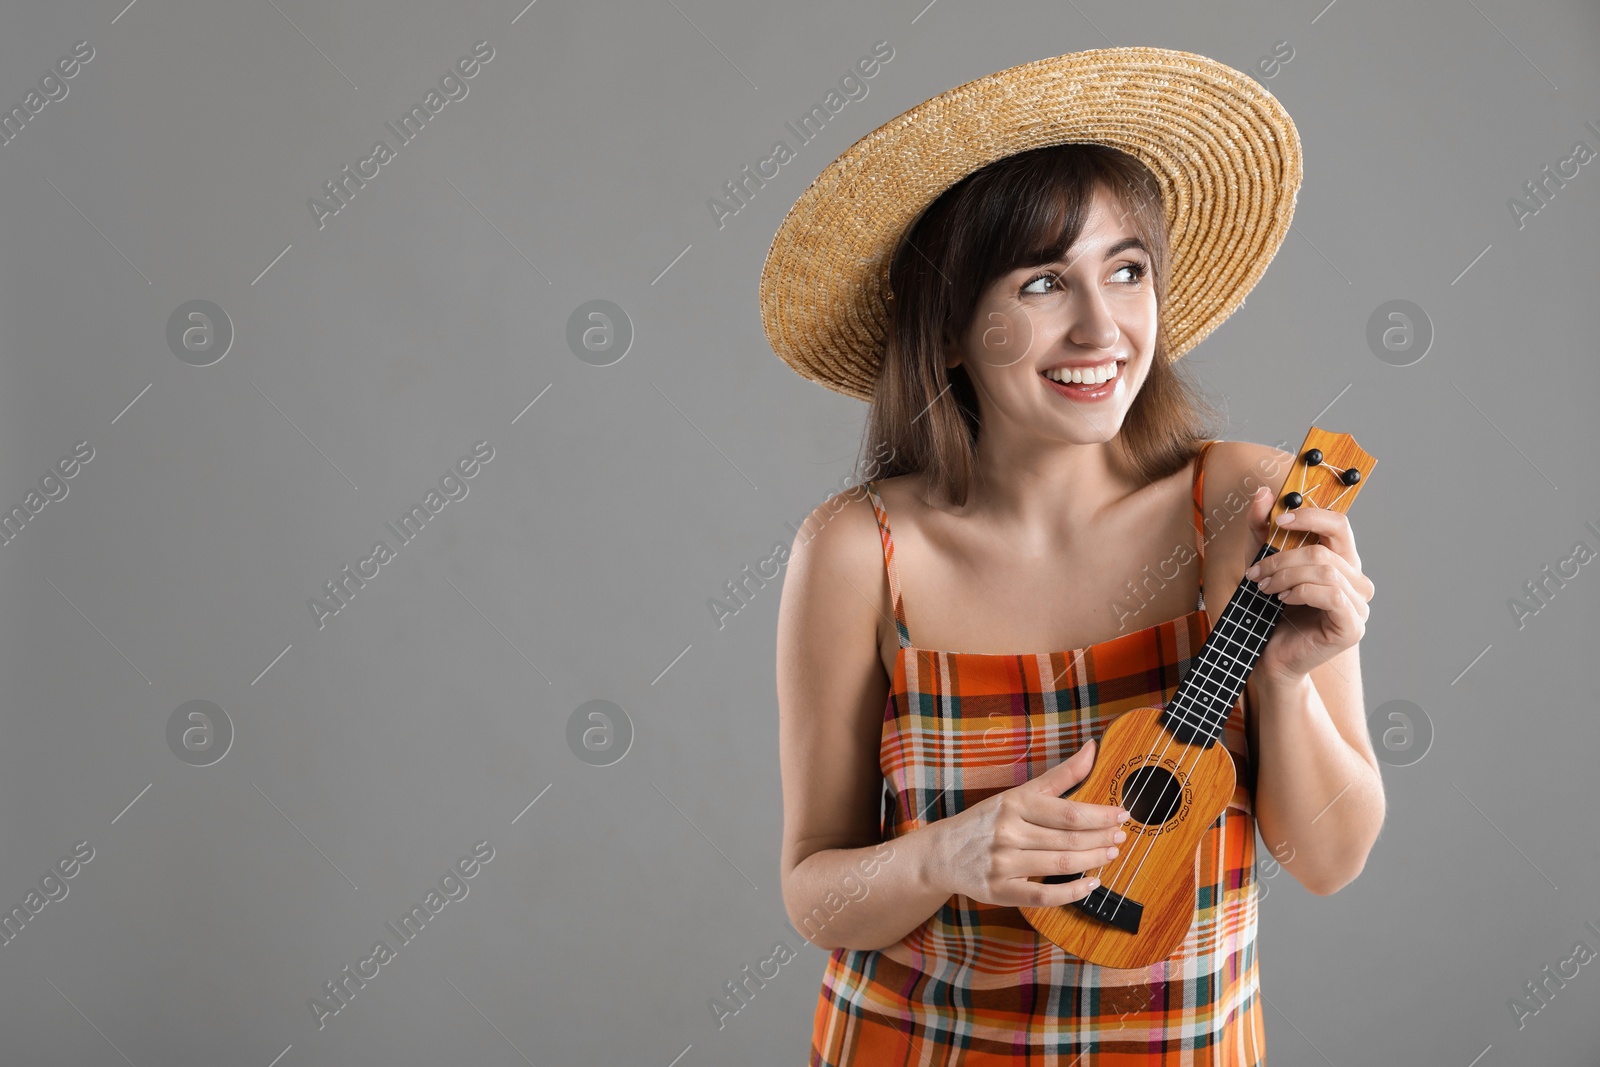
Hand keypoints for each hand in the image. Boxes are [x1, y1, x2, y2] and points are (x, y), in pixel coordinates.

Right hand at [930, 739, 1127, 907]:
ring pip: (1060, 866)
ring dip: (1092, 862)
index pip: (1067, 811)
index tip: (1122, 815)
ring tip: (1110, 855)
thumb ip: (1060, 775)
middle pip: (1068, 839)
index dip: (1100, 815)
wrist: (942, 853)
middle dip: (1100, 838)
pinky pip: (1043, 896)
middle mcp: (1008, 832)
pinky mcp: (1000, 891)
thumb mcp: (1018, 793)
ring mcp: (1003, 864)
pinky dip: (1072, 893)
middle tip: (1121, 836)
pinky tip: (1092, 885)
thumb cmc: (986, 820)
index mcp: (1014, 804)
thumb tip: (1093, 747)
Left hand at [1242, 485, 1374, 685]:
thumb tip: (1264, 493)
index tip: (1277, 521)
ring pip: (1325, 570)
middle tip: (1256, 571)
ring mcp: (1359, 604)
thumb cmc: (1268, 610)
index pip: (1340, 524)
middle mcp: (1356, 580)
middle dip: (1284, 556)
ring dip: (1285, 575)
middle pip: (1325, 549)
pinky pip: (1330, 595)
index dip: (1310, 516)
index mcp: (1341, 561)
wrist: (1267, 655)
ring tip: (1264, 588)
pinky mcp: (1353, 626)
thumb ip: (1260, 529)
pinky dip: (1301, 592)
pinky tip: (1283, 600)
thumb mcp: (1259, 562)